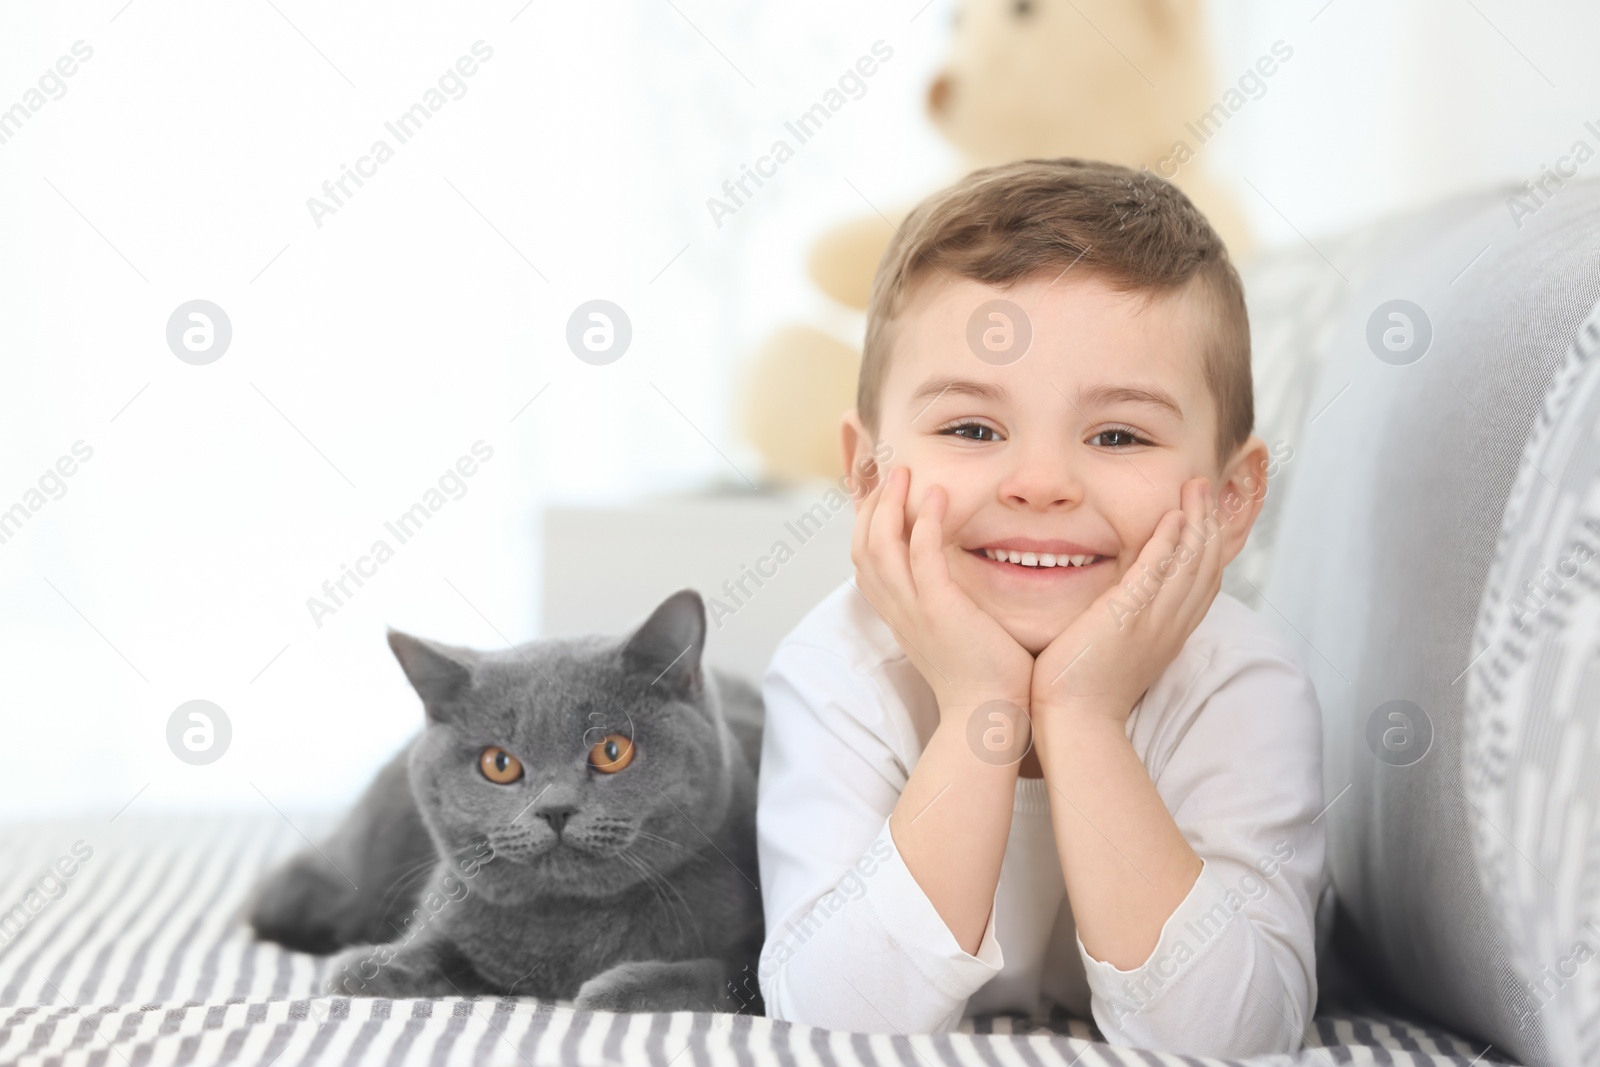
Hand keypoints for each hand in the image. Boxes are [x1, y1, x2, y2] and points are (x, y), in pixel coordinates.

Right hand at [851, 466, 1034, 718]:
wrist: (989, 713)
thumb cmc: (982, 674)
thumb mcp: (951, 630)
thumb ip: (944, 601)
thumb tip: (957, 576)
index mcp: (897, 614)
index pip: (864, 559)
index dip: (866, 522)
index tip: (882, 493)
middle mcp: (896, 610)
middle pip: (861, 546)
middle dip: (871, 504)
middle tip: (890, 473)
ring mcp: (913, 610)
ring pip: (880, 545)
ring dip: (890, 504)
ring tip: (905, 473)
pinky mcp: (938, 609)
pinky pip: (920, 555)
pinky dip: (924, 521)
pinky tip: (937, 496)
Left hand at [1031, 476, 1223, 726]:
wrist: (1074, 721)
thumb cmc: (1082, 692)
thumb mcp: (1114, 653)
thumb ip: (1121, 626)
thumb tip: (1113, 609)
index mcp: (1168, 634)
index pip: (1201, 585)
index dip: (1207, 548)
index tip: (1204, 519)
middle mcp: (1171, 626)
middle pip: (1206, 566)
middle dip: (1209, 523)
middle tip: (1206, 489)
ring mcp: (1155, 621)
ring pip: (1191, 562)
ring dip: (1196, 521)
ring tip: (1196, 488)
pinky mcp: (1131, 616)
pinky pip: (1159, 571)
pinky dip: (1169, 541)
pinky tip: (1173, 516)